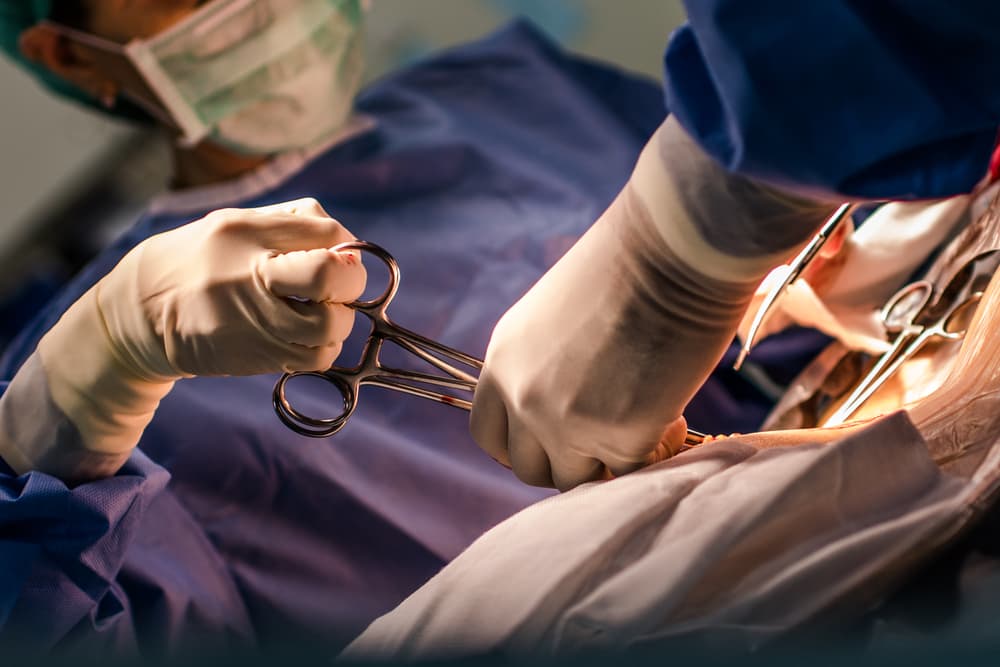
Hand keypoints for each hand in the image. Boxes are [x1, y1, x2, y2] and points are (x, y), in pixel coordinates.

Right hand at [35, 198, 365, 472]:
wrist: (140, 315)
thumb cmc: (200, 260)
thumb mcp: (236, 223)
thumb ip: (292, 223)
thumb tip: (347, 244)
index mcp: (245, 231)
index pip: (326, 233)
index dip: (346, 245)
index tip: (339, 254)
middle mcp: (249, 275)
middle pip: (329, 277)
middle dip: (351, 281)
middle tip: (342, 285)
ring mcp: (253, 320)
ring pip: (329, 326)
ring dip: (339, 319)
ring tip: (322, 312)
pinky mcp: (255, 355)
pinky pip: (314, 359)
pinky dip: (324, 347)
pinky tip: (308, 335)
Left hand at [471, 118, 835, 490]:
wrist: (673, 249)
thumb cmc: (628, 266)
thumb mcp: (554, 317)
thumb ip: (545, 366)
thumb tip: (567, 410)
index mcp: (503, 360)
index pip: (487, 433)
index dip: (522, 444)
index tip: (553, 439)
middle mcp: (523, 395)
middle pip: (528, 468)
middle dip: (565, 459)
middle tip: (603, 433)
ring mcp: (565, 422)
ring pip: (574, 479)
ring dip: (604, 461)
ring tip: (640, 422)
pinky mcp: (618, 436)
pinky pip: (628, 471)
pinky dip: (650, 452)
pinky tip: (672, 415)